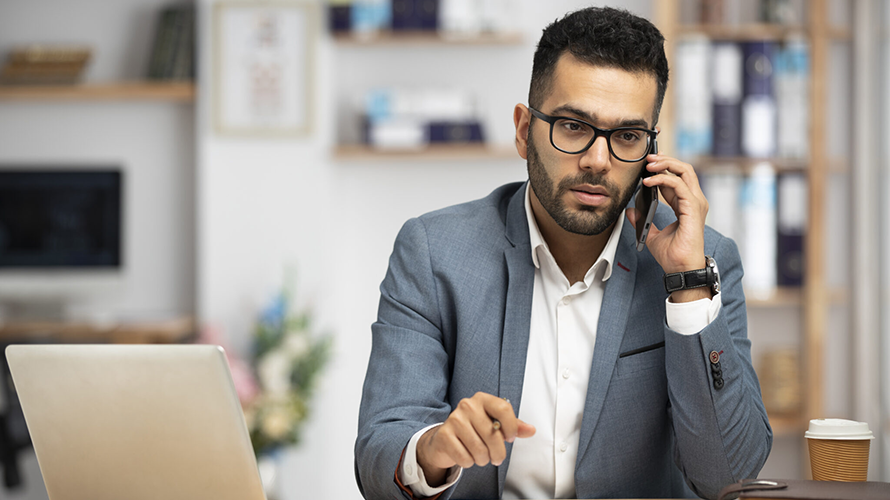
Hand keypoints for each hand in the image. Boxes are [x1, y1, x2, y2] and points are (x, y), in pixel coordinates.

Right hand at [416, 392, 535, 485]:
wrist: (445, 439)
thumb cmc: (474, 430)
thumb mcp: (494, 424)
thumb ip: (513, 426)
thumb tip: (531, 430)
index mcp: (482, 399)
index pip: (504, 408)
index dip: (511, 427)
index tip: (510, 438)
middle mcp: (467, 405)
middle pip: (493, 434)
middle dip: (498, 453)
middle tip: (496, 458)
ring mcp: (454, 419)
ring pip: (479, 449)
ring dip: (483, 459)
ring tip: (480, 456)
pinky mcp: (444, 435)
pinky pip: (465, 457)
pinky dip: (469, 462)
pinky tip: (466, 455)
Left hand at [626, 154, 708, 294]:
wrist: (680, 269)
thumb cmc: (672, 255)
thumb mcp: (651, 234)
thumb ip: (642, 220)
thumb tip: (630, 211)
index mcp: (686, 204)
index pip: (677, 177)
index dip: (663, 168)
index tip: (646, 165)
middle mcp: (694, 201)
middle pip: (684, 169)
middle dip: (665, 160)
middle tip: (648, 158)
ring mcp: (695, 203)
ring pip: (684, 171)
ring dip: (665, 164)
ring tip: (648, 165)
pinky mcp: (693, 208)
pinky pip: (679, 185)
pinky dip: (663, 179)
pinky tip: (648, 182)